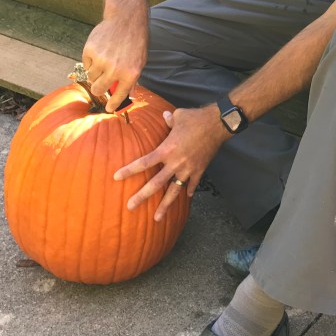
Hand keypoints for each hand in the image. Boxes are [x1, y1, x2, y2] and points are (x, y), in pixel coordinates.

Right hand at [82, 14, 147, 111]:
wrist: (126, 20)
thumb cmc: (135, 41)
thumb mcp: (140, 62)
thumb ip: (133, 79)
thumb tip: (129, 96)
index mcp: (129, 74)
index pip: (118, 96)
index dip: (112, 105)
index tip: (108, 109)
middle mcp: (114, 69)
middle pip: (98, 90)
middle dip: (99, 90)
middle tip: (100, 85)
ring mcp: (101, 60)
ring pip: (91, 77)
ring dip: (95, 73)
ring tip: (103, 62)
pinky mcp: (90, 51)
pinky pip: (86, 64)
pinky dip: (90, 61)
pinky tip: (100, 51)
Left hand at [117, 105, 225, 220]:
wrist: (218, 124)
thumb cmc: (196, 118)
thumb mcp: (178, 116)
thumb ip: (168, 120)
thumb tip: (164, 116)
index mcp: (166, 149)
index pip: (144, 163)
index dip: (129, 170)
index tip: (116, 177)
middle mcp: (175, 162)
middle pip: (156, 183)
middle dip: (142, 196)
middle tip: (130, 207)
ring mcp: (188, 169)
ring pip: (174, 191)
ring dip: (165, 205)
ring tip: (157, 218)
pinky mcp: (200, 170)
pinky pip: (192, 184)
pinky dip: (189, 191)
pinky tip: (186, 197)